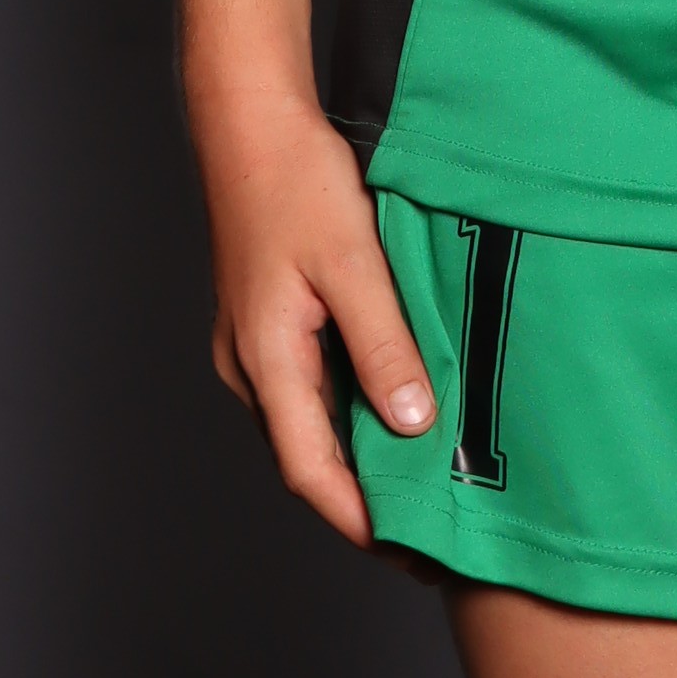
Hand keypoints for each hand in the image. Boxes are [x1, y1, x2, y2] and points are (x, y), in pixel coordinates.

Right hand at [194, 90, 435, 547]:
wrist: (247, 123)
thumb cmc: (295, 183)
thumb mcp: (354, 264)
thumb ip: (384, 346)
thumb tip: (412, 425)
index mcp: (266, 362)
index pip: (311, 472)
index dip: (359, 520)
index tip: (409, 554)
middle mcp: (250, 367)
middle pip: (307, 458)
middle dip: (363, 501)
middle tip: (429, 531)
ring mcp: (253, 347)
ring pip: (308, 423)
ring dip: (358, 457)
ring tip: (419, 480)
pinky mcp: (266, 325)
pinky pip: (308, 389)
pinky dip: (350, 412)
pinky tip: (393, 408)